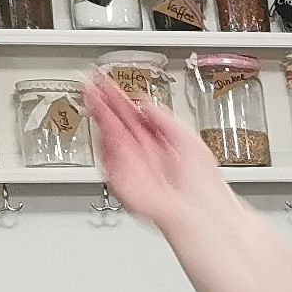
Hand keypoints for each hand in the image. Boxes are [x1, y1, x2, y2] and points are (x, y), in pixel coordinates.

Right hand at [87, 70, 227, 234]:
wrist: (198, 209)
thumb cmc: (201, 183)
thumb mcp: (186, 136)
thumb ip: (162, 117)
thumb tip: (144, 104)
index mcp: (158, 144)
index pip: (132, 116)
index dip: (118, 98)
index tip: (106, 82)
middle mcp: (143, 156)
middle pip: (116, 124)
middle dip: (102, 102)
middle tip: (90, 82)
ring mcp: (132, 169)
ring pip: (109, 138)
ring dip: (98, 116)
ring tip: (91, 95)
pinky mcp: (123, 183)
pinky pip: (108, 161)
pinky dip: (104, 143)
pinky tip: (101, 123)